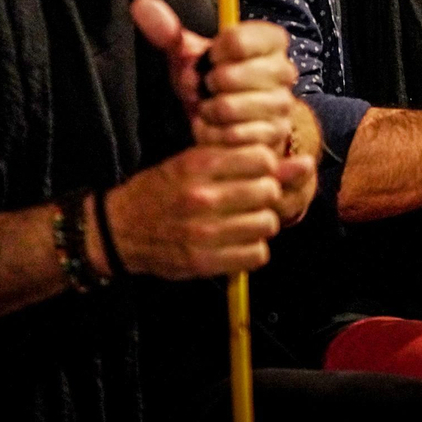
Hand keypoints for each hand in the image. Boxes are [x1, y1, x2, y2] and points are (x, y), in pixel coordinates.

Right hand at [104, 143, 282, 278]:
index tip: (255, 172)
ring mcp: (202, 233)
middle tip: (251, 198)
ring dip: (262, 222)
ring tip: (245, 220)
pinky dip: (254, 249)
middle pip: (269, 192)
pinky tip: (239, 242)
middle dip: (267, 194)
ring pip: (267, 224)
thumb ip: (243, 159)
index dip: (265, 165)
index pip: (262, 159)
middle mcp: (202, 197)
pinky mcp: (202, 262)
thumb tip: (303, 163)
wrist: (118, 230)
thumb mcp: (192, 163)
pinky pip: (256, 255)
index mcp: (197, 165)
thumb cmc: (160, 191)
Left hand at [130, 0, 296, 152]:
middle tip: (205, 88)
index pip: (236, 40)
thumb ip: (168, 31)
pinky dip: (213, 134)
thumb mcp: (190, 54)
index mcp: (271, 41)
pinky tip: (214, 128)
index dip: (212, 53)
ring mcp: (282, 105)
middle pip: (228, 76)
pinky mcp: (275, 135)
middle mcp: (284, 70)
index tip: (210, 59)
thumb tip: (141, 4)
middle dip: (205, 86)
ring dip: (207, 112)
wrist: (232, 121)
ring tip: (208, 109)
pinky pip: (232, 135)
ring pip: (228, 108)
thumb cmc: (211, 81)